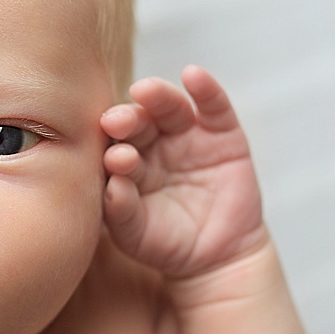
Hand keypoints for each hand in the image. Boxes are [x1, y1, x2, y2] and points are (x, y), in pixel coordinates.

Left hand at [99, 66, 268, 279]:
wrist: (215, 258)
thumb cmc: (165, 243)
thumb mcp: (136, 233)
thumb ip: (120, 211)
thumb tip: (113, 186)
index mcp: (126, 162)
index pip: (114, 146)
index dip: (112, 148)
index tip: (112, 156)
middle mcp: (152, 143)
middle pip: (137, 121)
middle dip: (127, 118)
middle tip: (116, 121)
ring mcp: (187, 135)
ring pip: (169, 107)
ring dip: (158, 96)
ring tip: (146, 91)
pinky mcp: (222, 133)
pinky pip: (213, 105)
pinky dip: (205, 88)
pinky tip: (193, 75)